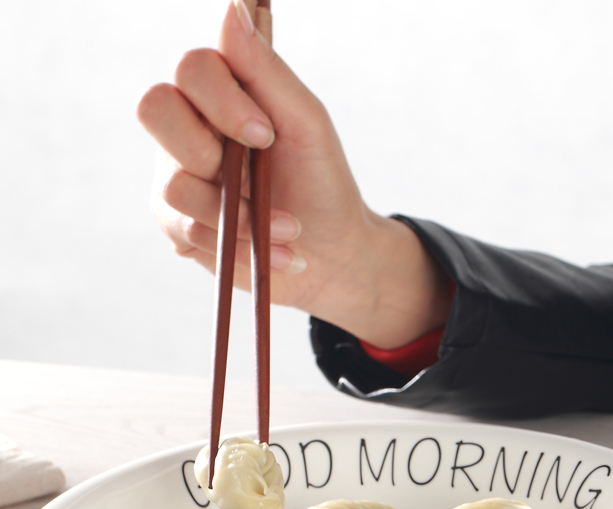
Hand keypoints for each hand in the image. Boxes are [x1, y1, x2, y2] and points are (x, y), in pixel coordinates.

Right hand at [137, 0, 450, 348]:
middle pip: (154, 110)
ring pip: (174, 186)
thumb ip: (267, 70)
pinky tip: (274, 252)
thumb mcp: (307, 125)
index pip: (191, 68)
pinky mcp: (180, 226)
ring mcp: (178, 177)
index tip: (266, 136)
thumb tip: (234, 5)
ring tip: (288, 231)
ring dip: (240, 217)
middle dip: (210, 155)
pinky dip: (239, 247)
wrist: (332, 254)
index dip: (223, 102)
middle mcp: (190, 128)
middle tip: (255, 182)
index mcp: (222, 95)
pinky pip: (187, 231)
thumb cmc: (323, 183)